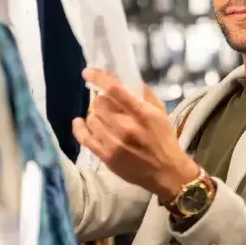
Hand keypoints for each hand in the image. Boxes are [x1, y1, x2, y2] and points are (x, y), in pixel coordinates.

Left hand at [72, 68, 199, 200]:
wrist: (166, 172)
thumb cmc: (164, 139)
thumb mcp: (160, 112)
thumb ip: (143, 94)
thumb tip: (123, 77)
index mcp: (142, 114)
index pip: (114, 90)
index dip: (98, 77)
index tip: (88, 72)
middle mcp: (126, 127)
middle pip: (99, 104)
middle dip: (101, 101)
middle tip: (108, 105)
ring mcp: (114, 143)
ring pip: (91, 119)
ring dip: (95, 115)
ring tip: (103, 118)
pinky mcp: (106, 156)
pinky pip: (84, 138)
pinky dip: (79, 128)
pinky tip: (80, 122)